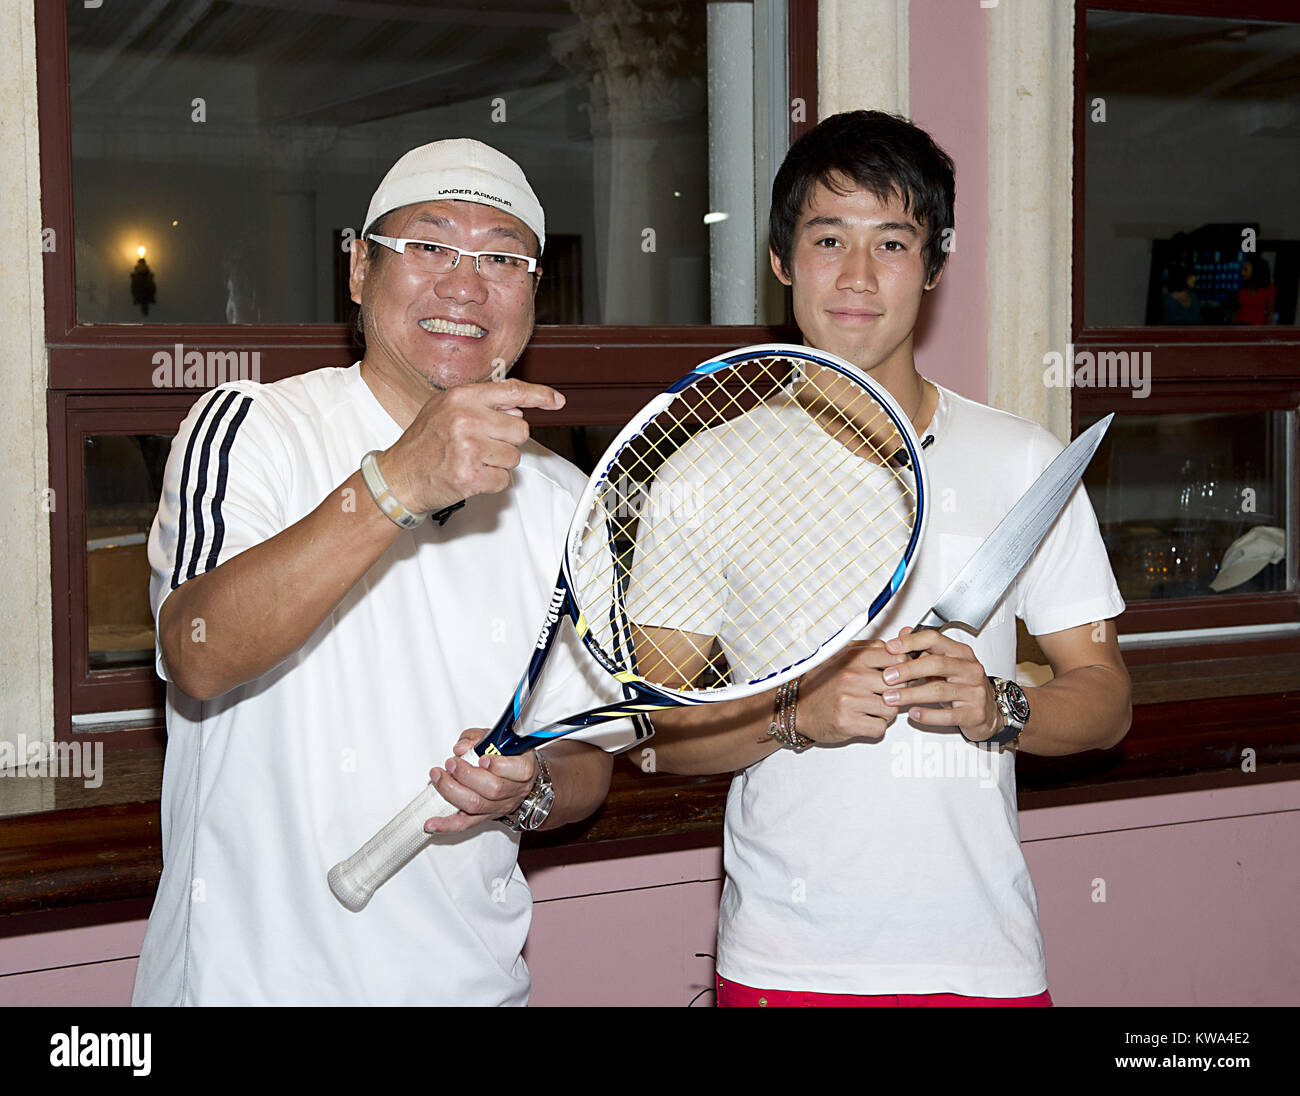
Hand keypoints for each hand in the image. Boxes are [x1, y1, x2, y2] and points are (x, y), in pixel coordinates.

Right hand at [379, 378, 564, 514]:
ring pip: (514, 457)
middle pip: (520, 430)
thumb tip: (517, 410)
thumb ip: (481, 405)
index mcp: (461, 398)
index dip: (539, 395)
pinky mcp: (470, 476)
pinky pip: (504, 480)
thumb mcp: (445, 410)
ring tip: (471, 461)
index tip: (556, 401)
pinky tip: (470, 475)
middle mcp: (466, 419)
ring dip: (498, 464)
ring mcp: (468, 448)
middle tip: (481, 446)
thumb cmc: (423, 444)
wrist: (398, 477)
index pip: (512, 390)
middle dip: (507, 441)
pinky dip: (491, 482)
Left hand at [423, 730, 538, 833]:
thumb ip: (477, 738)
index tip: (481, 758)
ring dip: (452, 791)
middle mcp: (515, 790)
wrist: (515, 774)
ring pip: (476, 805)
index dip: (499, 766)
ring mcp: (499, 806)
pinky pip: (465, 824)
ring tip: (438, 777)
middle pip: (493, 789)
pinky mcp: (484, 817)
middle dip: (467, 775)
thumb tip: (460, 748)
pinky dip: (446, 824)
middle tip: (451, 763)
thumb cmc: (506, 753)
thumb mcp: (495, 737)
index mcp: (524, 768)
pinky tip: (431, 823)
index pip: (518, 771)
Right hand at [796, 639, 909, 743]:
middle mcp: (852, 677)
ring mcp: (849, 700)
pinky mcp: (848, 722)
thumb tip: (906, 634)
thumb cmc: (822, 682)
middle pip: (899, 686)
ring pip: (891, 709)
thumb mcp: (845, 655)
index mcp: (853, 658)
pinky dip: (875, 726)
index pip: (897, 658)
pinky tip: (863, 719)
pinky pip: (879, 727)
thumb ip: (875, 646)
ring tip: (869, 708)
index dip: (902, 668)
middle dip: (895, 693)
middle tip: (882, 694)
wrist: (796, 707)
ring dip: (884, 712)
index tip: (895, 674)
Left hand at [881, 627, 1001, 741]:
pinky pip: (948, 715)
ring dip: (911, 694)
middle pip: (936, 664)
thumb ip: (924, 649)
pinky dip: (928, 715)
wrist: (990, 711)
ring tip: (891, 698)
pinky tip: (913, 713)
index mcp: (961, 653)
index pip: (935, 640)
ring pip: (939, 690)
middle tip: (887, 677)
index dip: (911, 642)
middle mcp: (969, 669)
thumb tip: (903, 633)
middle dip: (908, 670)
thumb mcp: (946, 663)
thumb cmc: (964, 685)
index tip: (890, 648)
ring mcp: (974, 691)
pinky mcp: (974, 713)